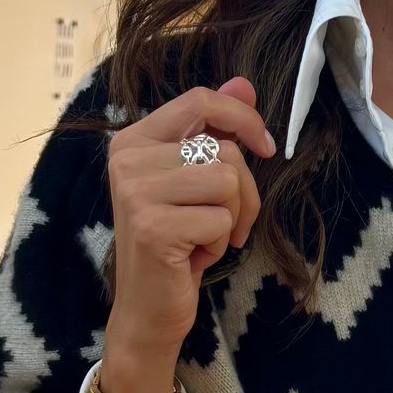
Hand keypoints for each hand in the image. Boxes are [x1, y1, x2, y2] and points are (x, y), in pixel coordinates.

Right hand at [105, 77, 275, 361]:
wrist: (149, 310)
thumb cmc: (176, 246)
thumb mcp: (196, 184)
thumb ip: (214, 130)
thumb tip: (244, 82)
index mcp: (133, 139)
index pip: (200, 100)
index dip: (242, 117)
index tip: (265, 145)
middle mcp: (127, 159)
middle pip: (223, 149)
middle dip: (243, 193)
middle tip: (225, 224)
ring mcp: (135, 192)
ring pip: (227, 182)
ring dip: (231, 219)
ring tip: (204, 239)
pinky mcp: (152, 226)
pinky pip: (219, 219)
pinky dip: (219, 244)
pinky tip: (193, 257)